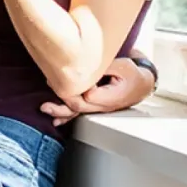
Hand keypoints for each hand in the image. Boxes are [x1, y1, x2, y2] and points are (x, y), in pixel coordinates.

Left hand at [39, 55, 156, 125]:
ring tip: (45, 109)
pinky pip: (79, 112)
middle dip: (60, 103)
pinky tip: (56, 120)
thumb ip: (102, 68)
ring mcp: (97, 108)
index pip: (85, 96)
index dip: (71, 88)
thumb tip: (85, 68)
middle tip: (47, 93)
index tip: (61, 76)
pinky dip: (67, 115)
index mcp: (108, 98)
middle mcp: (101, 106)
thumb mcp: (119, 65)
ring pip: (77, 112)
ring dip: (60, 111)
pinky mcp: (94, 106)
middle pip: (78, 107)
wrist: (141, 84)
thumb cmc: (131, 74)